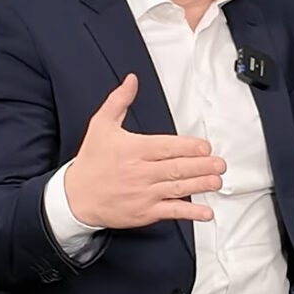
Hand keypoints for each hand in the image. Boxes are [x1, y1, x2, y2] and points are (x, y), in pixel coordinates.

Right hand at [64, 73, 225, 228]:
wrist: (75, 197)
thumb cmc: (91, 161)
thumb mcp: (101, 125)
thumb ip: (119, 101)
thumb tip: (132, 80)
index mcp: (133, 150)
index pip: (166, 148)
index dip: (188, 147)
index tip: (205, 147)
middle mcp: (140, 173)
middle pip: (176, 168)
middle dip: (201, 166)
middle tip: (219, 163)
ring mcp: (143, 194)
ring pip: (177, 188)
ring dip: (200, 185)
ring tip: (217, 180)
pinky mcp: (144, 212)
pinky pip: (170, 212)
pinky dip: (189, 212)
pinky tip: (205, 212)